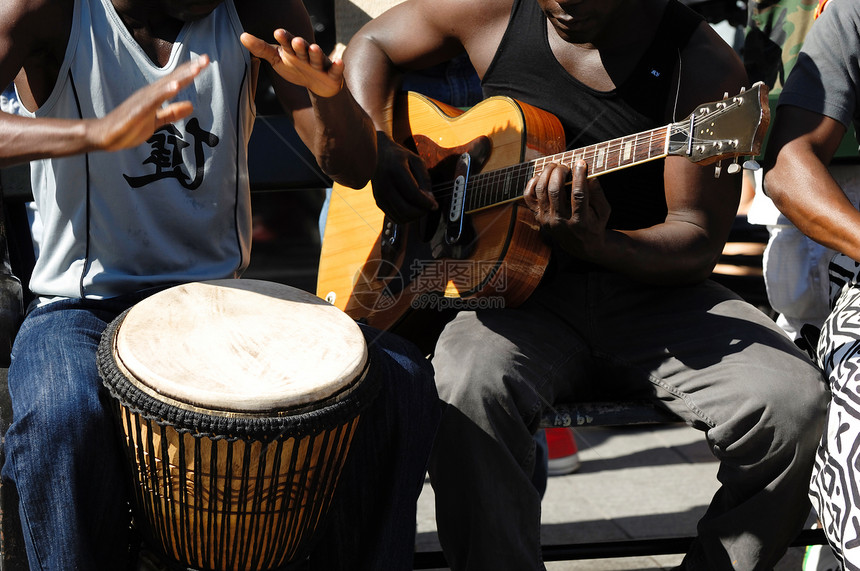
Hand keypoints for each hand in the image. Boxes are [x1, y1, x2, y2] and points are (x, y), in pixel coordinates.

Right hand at [89, 55, 208, 151]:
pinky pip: (153, 100)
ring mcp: (143, 100)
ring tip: (196, 69)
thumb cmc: (128, 127)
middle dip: (190, 69)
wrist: (105, 136)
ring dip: (181, 77)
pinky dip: (164, 93)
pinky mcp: (137, 110)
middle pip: (173, 78)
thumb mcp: (156, 121)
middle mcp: (150, 93)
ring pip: (166, 86)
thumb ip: (172, 113)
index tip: (206, 61)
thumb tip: (191, 106)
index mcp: (156, 95)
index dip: (191, 71)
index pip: (176, 80)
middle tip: (206, 58)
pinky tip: (175, 86)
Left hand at [241, 29, 342, 97]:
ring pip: (317, 58)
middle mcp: (306, 54)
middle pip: (302, 49)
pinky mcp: (331, 74)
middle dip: (299, 45)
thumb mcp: (277, 59)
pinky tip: (339, 61)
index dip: (284, 39)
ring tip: (313, 48)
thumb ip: (261, 48)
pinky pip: (335, 70)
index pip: (286, 43)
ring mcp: (319, 64)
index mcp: (292, 51)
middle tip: (295, 40)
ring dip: (315, 53)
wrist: (317, 84)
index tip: (278, 33)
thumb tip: (242, 36)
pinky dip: (337, 66)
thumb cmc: (296, 68)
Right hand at [371, 133, 437, 222]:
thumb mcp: (416, 161)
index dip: (426, 203)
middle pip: (405, 209)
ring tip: (420, 208)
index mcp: (396, 170)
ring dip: (414, 217)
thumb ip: (425, 179)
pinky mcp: (378, 201)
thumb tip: (430, 199)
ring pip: (400, 216)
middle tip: (428, 208)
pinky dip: (405, 217)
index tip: (435, 205)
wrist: (377, 153)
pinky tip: (411, 208)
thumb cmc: (400, 156)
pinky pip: (394, 217)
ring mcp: (379, 194)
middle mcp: (385, 184)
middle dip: (421, 212)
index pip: (413, 194)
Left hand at [523, 160, 610, 257]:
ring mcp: (546, 220)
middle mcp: (560, 222)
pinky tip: (543, 176)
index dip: (579, 176)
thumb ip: (598, 193)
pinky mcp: (538, 217)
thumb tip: (589, 174)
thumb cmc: (594, 223)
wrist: (581, 246)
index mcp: (580, 221)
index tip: (581, 162)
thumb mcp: (603, 211)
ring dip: (547, 173)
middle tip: (566, 165)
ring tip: (555, 166)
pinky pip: (529, 196)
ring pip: (541, 191)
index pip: (578, 195)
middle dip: (560, 172)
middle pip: (555, 190)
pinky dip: (533, 183)